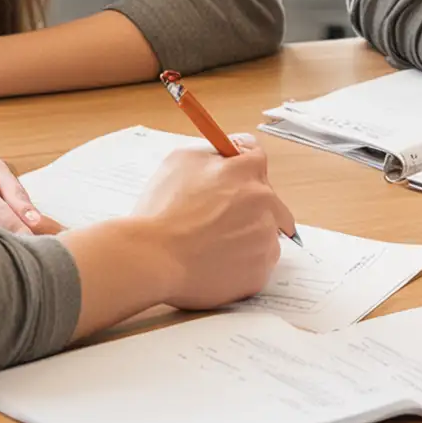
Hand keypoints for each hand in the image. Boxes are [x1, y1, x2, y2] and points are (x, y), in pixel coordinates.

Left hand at [0, 154, 60, 236]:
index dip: (15, 229)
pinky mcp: (12, 180)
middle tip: (55, 242)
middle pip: (19, 200)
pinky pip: (24, 202)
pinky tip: (47, 235)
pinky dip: (32, 219)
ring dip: (36, 222)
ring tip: (56, 239)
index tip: (29, 244)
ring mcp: (5, 171)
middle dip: (35, 223)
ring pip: (25, 201)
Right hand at [132, 138, 296, 310]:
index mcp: (247, 170)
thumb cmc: (162, 210)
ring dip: (247, 234)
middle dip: (247, 203)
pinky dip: (243, 262)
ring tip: (212, 242)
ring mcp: (265, 238)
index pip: (255, 156)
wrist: (153, 258)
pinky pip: (258, 262)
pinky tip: (217, 261)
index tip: (230, 174)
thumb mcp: (181, 160)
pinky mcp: (260, 270)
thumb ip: (213, 152)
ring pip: (265, 232)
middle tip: (217, 216)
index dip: (239, 165)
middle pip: (267, 197)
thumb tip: (226, 153)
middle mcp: (265, 201)